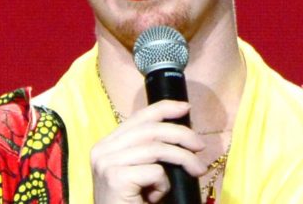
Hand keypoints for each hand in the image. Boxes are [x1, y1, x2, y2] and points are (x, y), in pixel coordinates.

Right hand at [90, 100, 206, 202]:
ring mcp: (106, 163)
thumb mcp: (141, 173)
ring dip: (184, 159)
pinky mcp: (115, 178)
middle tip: (200, 146)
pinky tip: (157, 197)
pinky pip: (154, 171)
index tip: (186, 108)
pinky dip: (164, 184)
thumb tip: (181, 131)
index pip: (137, 117)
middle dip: (181, 134)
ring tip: (198, 171)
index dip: (163, 109)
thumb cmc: (133, 203)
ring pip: (156, 148)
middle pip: (150, 130)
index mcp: (106, 145)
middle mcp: (102, 151)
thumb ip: (151, 152)